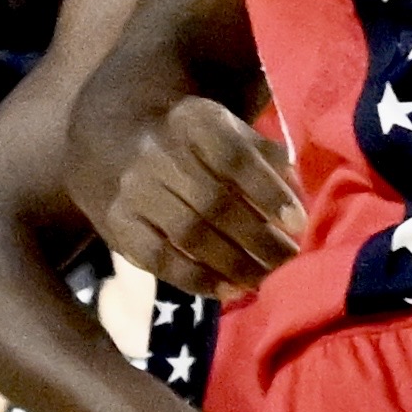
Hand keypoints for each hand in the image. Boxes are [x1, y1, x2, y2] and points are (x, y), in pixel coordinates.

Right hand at [93, 93, 302, 301]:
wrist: (112, 140)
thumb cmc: (189, 140)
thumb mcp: (225, 128)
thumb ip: (262, 155)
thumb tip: (296, 192)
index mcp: (193, 121)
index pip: (235, 157)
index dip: (269, 192)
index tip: (298, 222)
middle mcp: (157, 154)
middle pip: (213, 202)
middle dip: (257, 238)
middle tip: (288, 260)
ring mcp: (132, 192)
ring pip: (188, 234)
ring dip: (232, 263)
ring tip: (264, 280)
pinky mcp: (116, 226)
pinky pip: (159, 259)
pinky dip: (197, 279)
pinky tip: (228, 290)